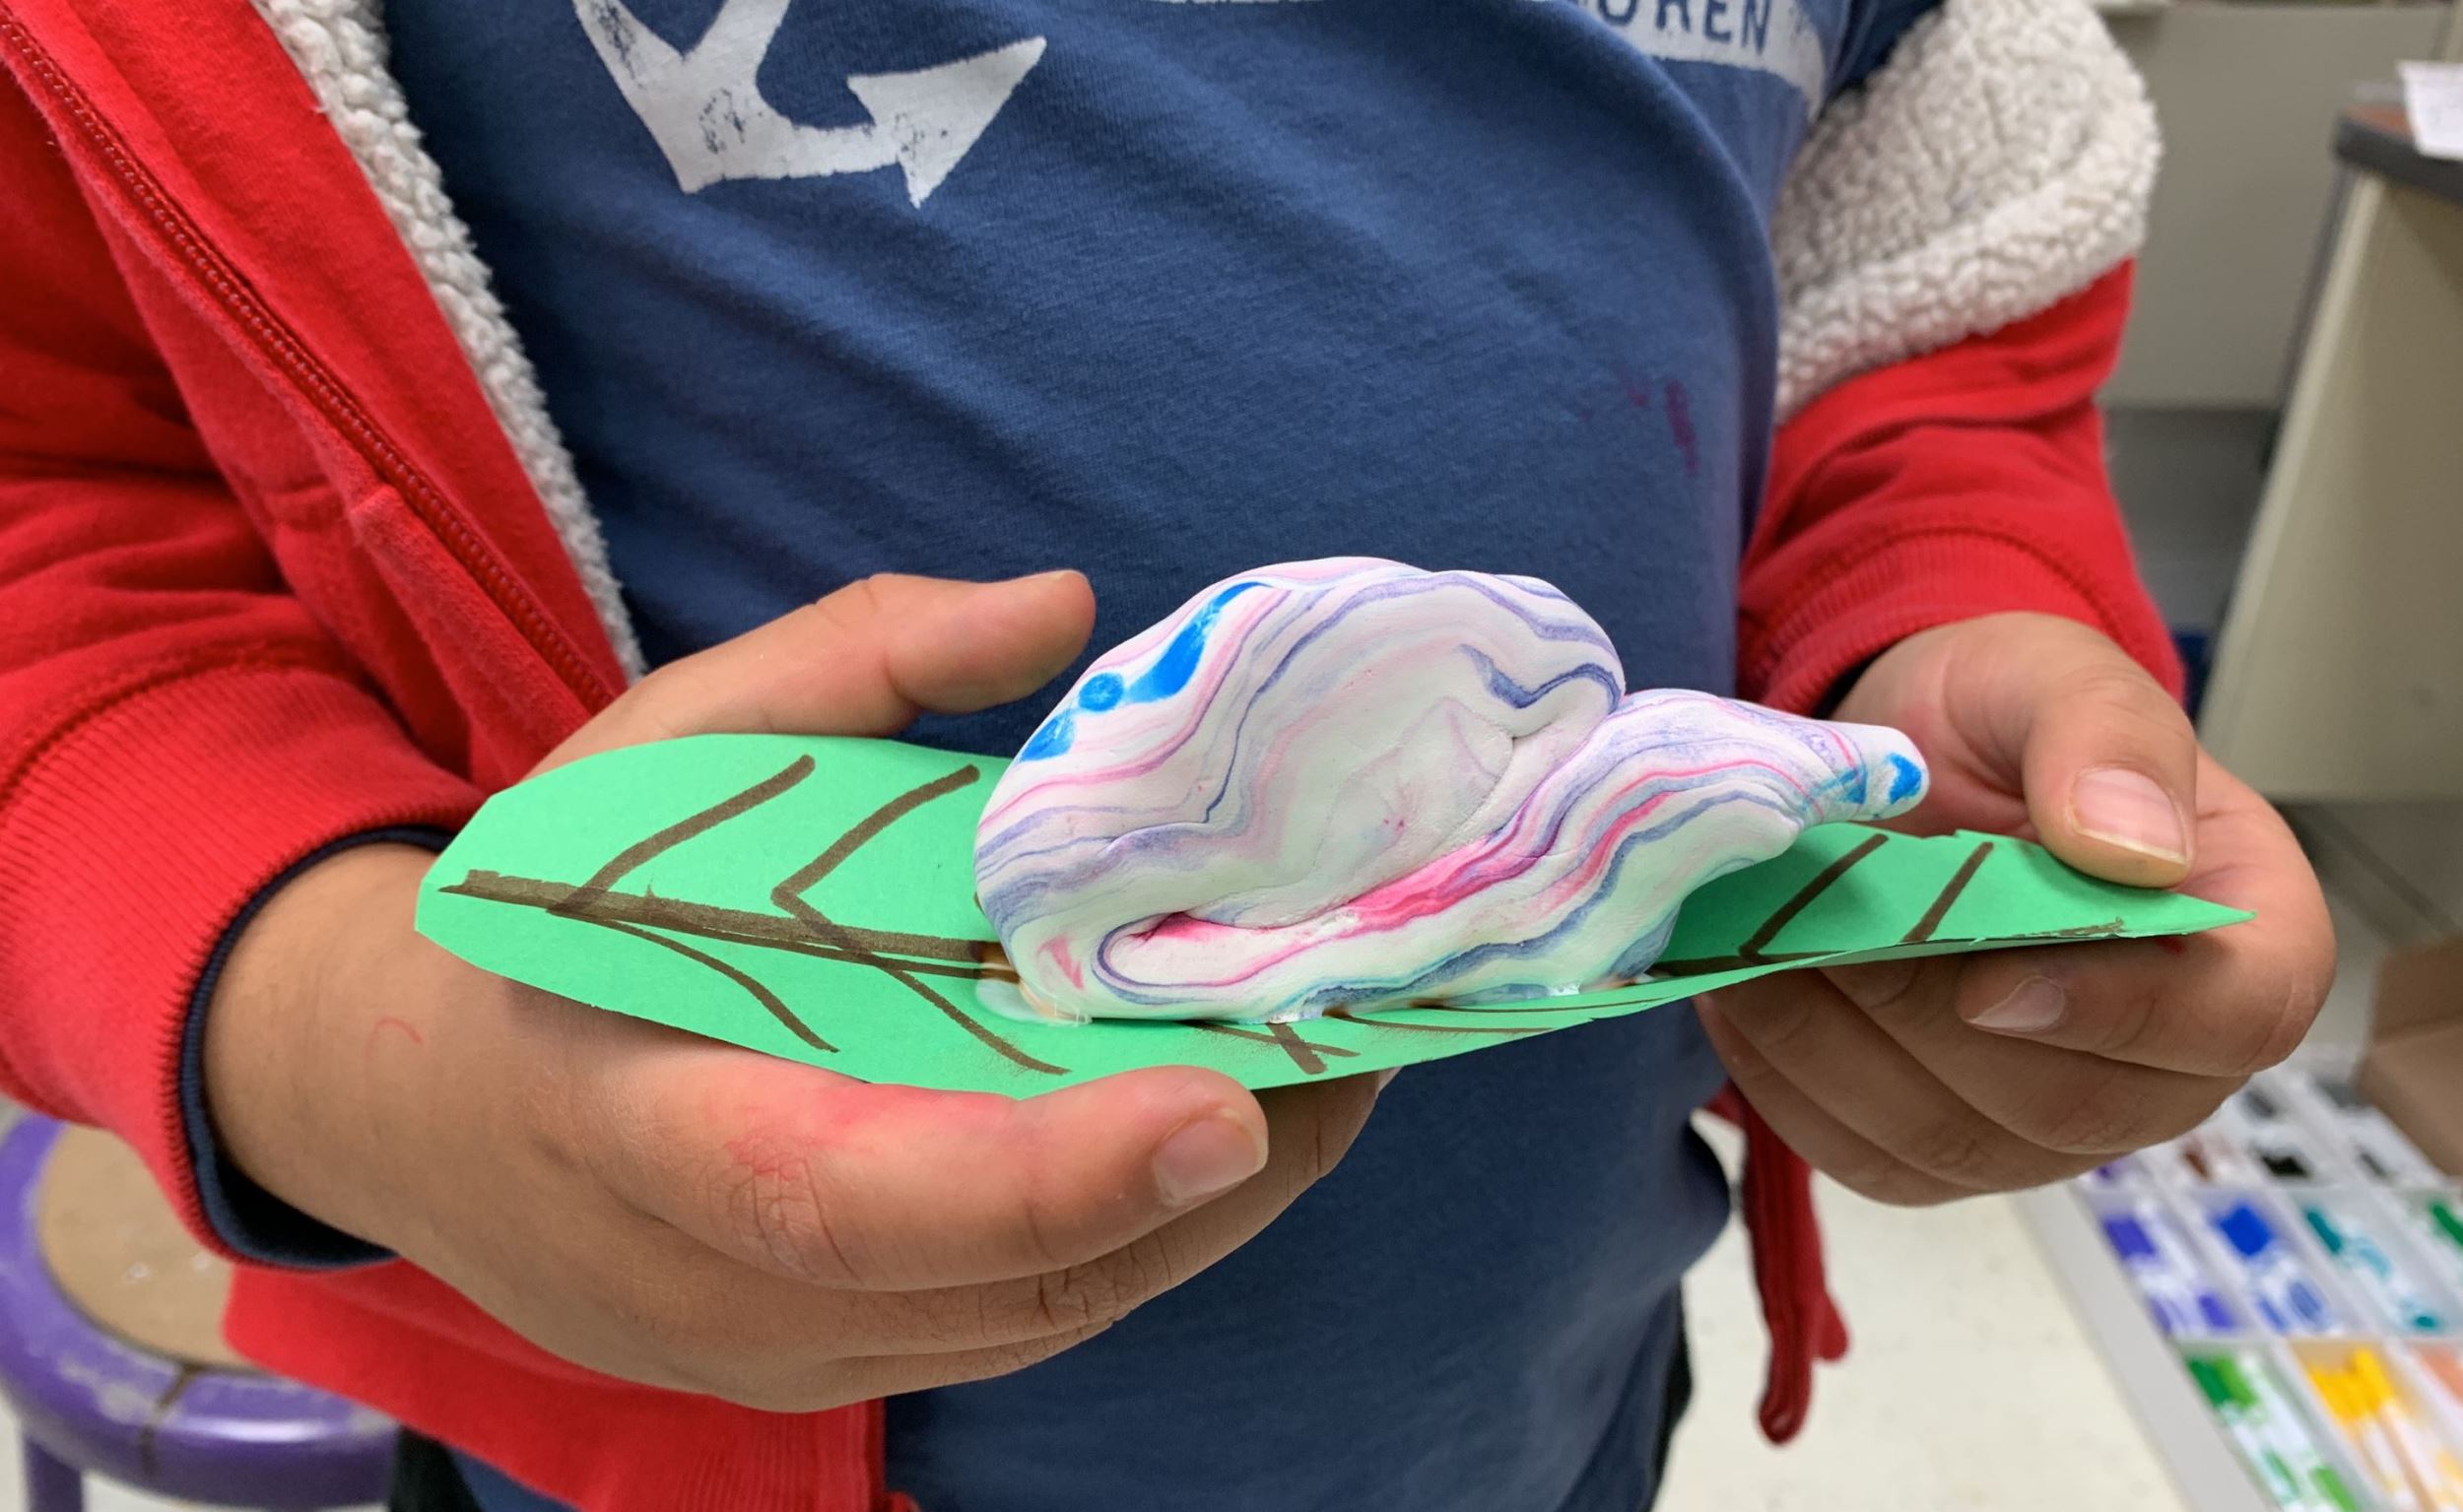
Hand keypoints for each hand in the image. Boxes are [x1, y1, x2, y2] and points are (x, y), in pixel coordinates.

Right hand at [207, 572, 1380, 1408]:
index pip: (843, 1196)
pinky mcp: (832, 1368)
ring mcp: (777, 1355)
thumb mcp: (659, 746)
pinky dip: (1145, 1233)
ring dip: (1207, 1210)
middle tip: (1359, 1041)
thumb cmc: (558, 907)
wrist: (424, 1104)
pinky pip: (1026, 1325)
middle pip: (997, 1287)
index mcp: (640, 1114)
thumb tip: (1061, 605)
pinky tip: (1226, 1124)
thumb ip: (849, 664)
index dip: (1042, 1174)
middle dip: (1205, 1182)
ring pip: (1041, 1321)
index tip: (1223, 1102)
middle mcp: (710, 1281)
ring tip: (1329, 1068)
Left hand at [1695, 613, 2334, 1204]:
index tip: (1987, 976)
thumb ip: (2103, 740)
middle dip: (1919, 1007)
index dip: (2114, 1012)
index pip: (2232, 1020)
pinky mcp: (1940, 1150)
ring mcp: (2052, 1124)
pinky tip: (1743, 987)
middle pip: (2065, 1103)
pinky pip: (1866, 1155)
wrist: (1904, 756)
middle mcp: (2168, 1062)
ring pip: (1949, 1140)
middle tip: (1818, 911)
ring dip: (1833, 1039)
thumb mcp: (2053, 677)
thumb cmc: (2005, 717)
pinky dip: (1788, 1078)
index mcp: (2248, 939)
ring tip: (1760, 934)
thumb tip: (2132, 848)